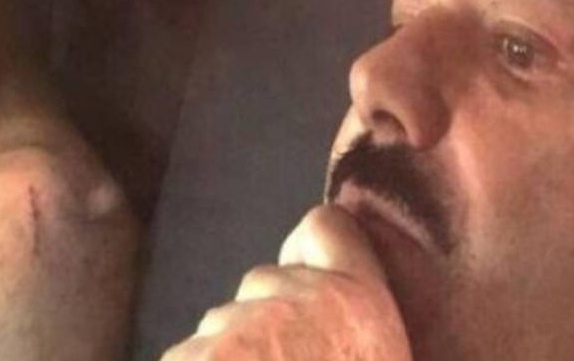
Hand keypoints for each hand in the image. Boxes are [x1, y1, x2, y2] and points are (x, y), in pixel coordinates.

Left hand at [162, 205, 411, 360]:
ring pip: (225, 324)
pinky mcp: (192, 356)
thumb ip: (361, 323)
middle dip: (267, 319)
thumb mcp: (384, 350)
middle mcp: (295, 299)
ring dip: (233, 353)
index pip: (327, 226)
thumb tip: (340, 320)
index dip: (313, 247)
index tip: (311, 278)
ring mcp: (238, 326)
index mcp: (358, 302)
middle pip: (265, 282)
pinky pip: (189, 357)